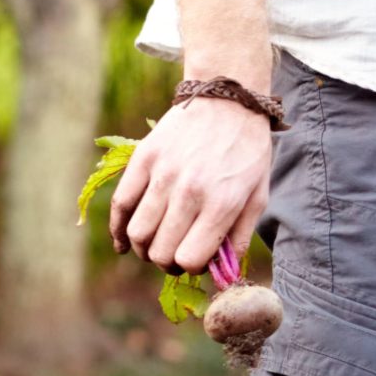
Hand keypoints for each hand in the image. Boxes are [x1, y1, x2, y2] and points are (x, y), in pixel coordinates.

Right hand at [110, 96, 273, 273]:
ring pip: (138, 232)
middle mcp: (190, 192)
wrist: (228, 101)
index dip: (190, 268)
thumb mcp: (257, 196)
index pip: (190, 259)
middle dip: (166, 263)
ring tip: (154, 246)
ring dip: (143, 248)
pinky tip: (124, 241)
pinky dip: (118, 229)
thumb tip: (222, 273)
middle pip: (161, 251)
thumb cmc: (247, 153)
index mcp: (221, 204)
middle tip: (173, 257)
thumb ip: (239, 237)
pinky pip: (121, 204)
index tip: (194, 262)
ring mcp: (163, 174)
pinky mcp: (143, 159)